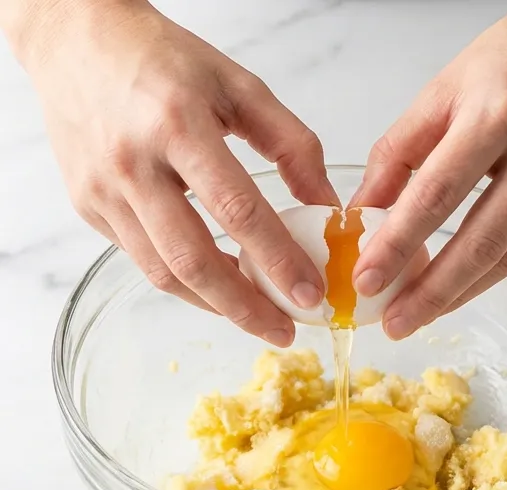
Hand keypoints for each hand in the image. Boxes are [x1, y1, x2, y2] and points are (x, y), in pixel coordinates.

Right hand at [5, 0, 334, 345]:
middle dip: (245, 306)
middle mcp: (133, 162)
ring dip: (216, 304)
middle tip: (286, 329)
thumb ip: (292, 144)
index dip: (277, 258)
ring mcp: (103, 190)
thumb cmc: (164, 60)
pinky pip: (141, 259)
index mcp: (177, 124)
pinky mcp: (88, 206)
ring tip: (260, 316)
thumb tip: (327, 207)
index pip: (237, 208)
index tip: (311, 292)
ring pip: (162, 271)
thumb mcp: (240, 85)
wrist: (76, 41)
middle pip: (191, 258)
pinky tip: (221, 286)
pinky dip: (185, 281)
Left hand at [350, 0, 506, 339]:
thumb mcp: (446, 86)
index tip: (367, 280)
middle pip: (483, 241)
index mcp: (498, 114)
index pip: (438, 193)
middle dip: (433, 292)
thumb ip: (402, 149)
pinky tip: (468, 280)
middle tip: (395, 323)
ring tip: (424, 312)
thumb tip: (367, 210)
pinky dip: (500, 264)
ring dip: (465, 290)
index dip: (400, 244)